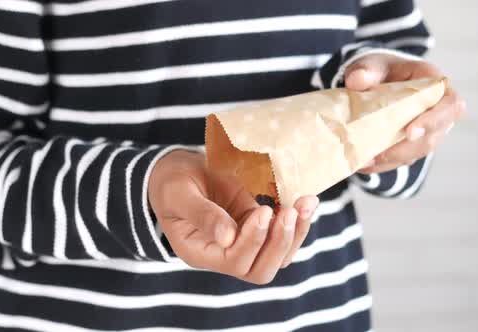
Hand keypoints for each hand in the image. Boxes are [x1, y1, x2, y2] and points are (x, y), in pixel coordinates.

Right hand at [149, 150, 318, 284]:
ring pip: (277, 257)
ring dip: (295, 233)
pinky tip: (305, 200)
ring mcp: (243, 243)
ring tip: (306, 203)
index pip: (234, 261)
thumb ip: (202, 214)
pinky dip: (297, 222)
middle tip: (289, 211)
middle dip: (279, 243)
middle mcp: (223, 255)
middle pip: (260, 270)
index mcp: (200, 252)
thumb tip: (228, 238)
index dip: (253, 240)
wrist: (177, 172)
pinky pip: (282, 236)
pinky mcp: (256, 227)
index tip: (263, 210)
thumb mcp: (180, 194)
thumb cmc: (172, 183)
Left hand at [344, 54, 465, 173]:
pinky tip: (362, 164)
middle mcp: (437, 111)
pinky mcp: (410, 145)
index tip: (409, 132)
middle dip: (406, 149)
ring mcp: (426, 131)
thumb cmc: (380, 70)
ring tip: (365, 162)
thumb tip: (356, 81)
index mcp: (435, 85)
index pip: (449, 105)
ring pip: (417, 152)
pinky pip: (400, 160)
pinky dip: (382, 164)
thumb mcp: (372, 64)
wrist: (374, 81)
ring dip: (391, 160)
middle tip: (380, 155)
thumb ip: (366, 70)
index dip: (434, 120)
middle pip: (433, 136)